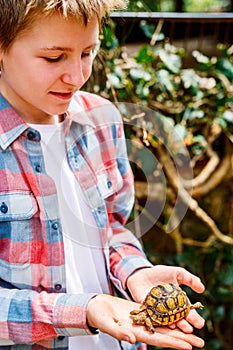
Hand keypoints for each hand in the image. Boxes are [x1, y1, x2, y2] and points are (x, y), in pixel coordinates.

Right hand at [87, 294, 204, 348]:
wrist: (95, 306)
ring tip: (194, 332)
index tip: (188, 347)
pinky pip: (158, 314)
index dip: (173, 343)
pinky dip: (169, 316)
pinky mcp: (141, 310)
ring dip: (179, 328)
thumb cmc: (98, 315)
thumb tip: (133, 339)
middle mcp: (142, 328)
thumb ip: (119, 331)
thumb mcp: (106, 323)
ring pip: (164, 325)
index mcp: (135, 332)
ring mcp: (143, 320)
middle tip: (200, 342)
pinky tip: (178, 316)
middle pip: (166, 335)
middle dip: (183, 339)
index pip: (158, 340)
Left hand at [126, 265, 204, 331]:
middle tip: (192, 330)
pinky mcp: (148, 312)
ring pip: (169, 321)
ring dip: (176, 326)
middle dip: (186, 325)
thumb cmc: (160, 274)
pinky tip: (169, 325)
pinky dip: (162, 322)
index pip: (187, 311)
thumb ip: (190, 279)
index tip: (200, 324)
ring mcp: (159, 312)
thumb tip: (202, 289)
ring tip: (183, 329)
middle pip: (179, 319)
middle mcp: (170, 309)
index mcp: (178, 301)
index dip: (194, 318)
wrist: (142, 274)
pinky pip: (155, 319)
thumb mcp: (177, 273)